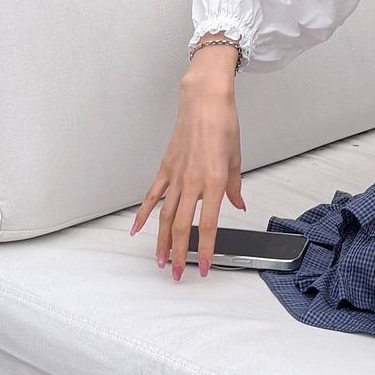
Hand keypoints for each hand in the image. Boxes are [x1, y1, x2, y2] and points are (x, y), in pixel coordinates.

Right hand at [130, 46, 243, 277]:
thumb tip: (238, 205)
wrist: (204, 102)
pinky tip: (137, 229)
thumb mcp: (236, 159)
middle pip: (182, 227)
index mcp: (214, 181)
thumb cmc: (222, 126)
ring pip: (165, 216)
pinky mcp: (165, 168)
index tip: (207, 267)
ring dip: (161, 241)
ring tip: (159, 260)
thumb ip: (234, 187)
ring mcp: (176, 176)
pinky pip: (152, 196)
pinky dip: (143, 214)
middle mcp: (193, 182)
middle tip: (177, 273)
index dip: (208, 250)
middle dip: (180, 254)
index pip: (210, 225)